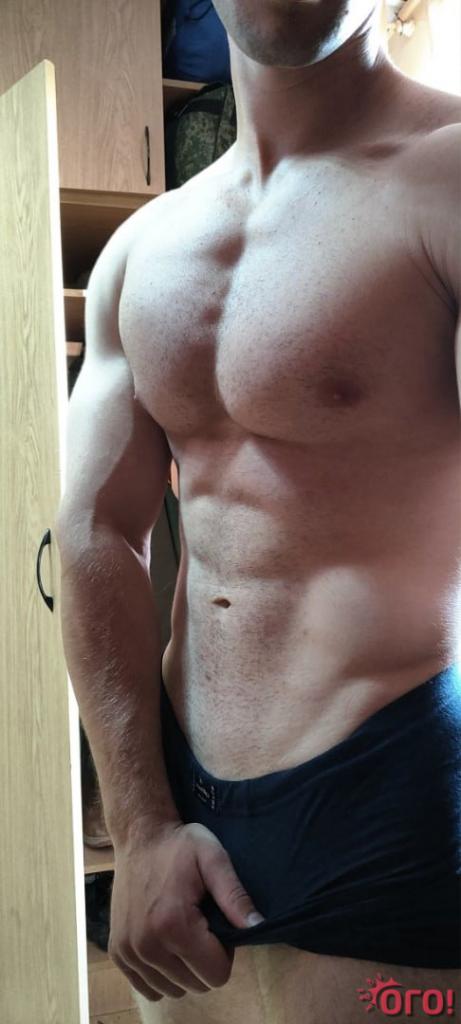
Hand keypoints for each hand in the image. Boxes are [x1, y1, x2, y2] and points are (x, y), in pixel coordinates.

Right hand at [108, 821, 263, 1002]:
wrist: (139, 836)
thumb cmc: (179, 845)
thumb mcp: (213, 859)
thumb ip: (235, 895)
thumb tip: (257, 926)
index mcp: (174, 924)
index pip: (217, 975)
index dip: (224, 951)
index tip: (215, 923)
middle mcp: (147, 945)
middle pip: (196, 985)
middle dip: (204, 960)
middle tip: (199, 924)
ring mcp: (128, 951)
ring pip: (173, 990)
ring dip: (182, 968)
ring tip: (180, 930)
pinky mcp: (117, 953)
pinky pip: (147, 987)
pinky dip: (160, 973)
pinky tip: (162, 942)